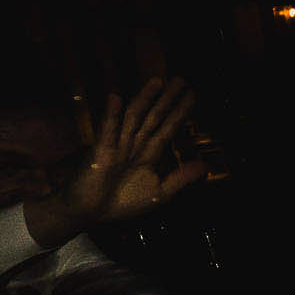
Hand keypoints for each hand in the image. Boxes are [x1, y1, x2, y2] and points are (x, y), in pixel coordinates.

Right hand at [26, 77, 205, 246]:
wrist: (90, 214)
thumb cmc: (121, 203)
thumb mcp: (159, 193)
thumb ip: (181, 178)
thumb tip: (204, 165)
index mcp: (149, 154)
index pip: (167, 128)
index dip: (179, 112)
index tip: (192, 95)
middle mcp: (134, 145)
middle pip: (154, 117)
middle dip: (167, 100)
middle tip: (181, 79)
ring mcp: (117, 146)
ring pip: (133, 118)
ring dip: (144, 99)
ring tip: (157, 81)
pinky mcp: (100, 152)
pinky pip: (107, 131)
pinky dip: (111, 115)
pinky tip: (115, 99)